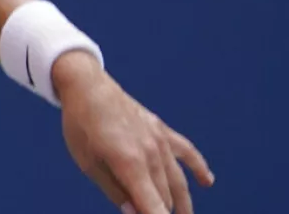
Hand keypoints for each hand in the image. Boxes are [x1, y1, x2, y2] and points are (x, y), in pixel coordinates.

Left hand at [56, 53, 215, 213]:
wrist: (86, 86)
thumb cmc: (80, 126)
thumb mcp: (88, 164)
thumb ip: (114, 191)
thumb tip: (134, 212)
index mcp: (129, 164)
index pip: (152, 206)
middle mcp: (150, 153)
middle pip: (164, 197)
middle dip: (159, 211)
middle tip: (146, 211)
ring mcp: (159, 140)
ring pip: (177, 181)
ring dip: (181, 203)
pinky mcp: (161, 129)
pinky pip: (187, 151)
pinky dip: (199, 167)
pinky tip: (208, 181)